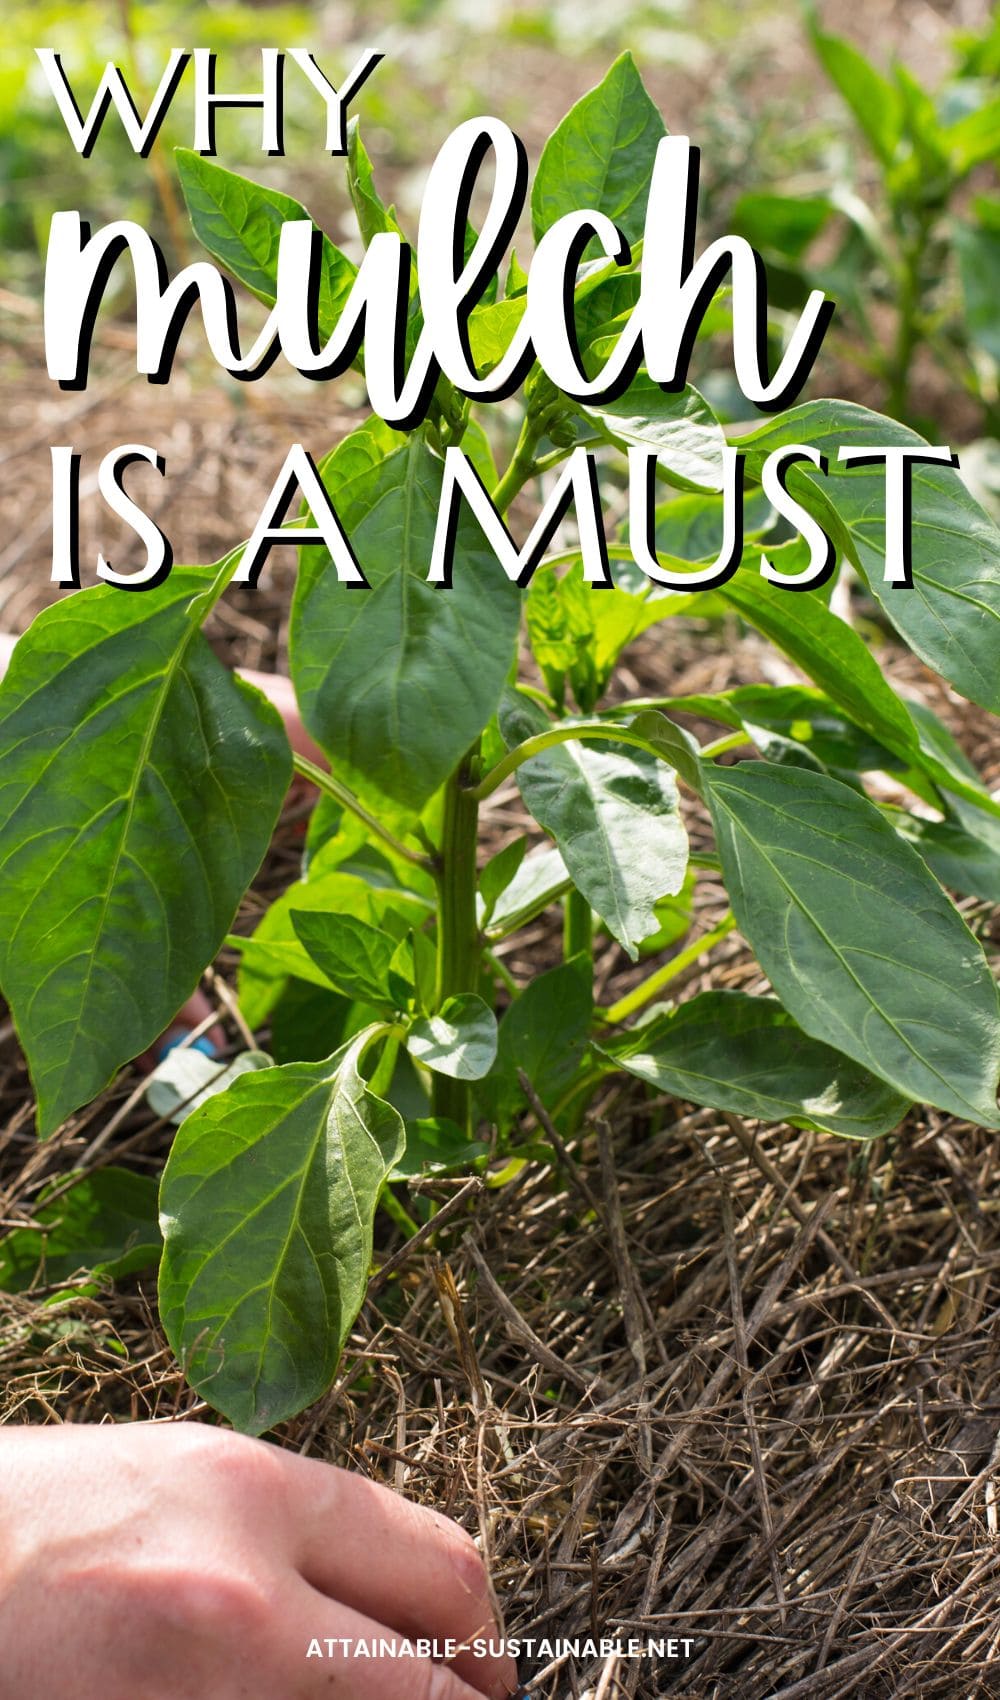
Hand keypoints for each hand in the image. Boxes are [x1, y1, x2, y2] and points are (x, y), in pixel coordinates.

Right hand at [0, 1422, 518, 1699]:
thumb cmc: (41, 1514)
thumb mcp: (185, 1475)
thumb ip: (298, 1529)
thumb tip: (394, 1602)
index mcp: (256, 1493)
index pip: (439, 1568)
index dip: (484, 1633)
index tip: (487, 1668)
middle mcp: (246, 1598)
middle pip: (427, 1686)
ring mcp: (207, 1697)